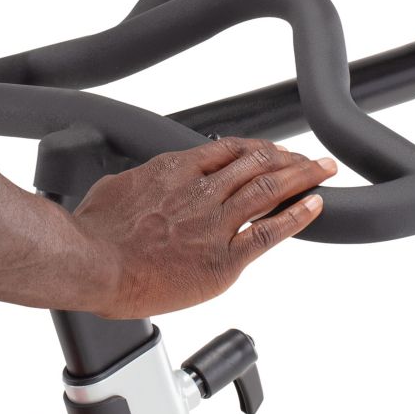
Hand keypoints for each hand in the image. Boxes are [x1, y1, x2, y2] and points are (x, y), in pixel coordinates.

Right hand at [69, 138, 336, 317]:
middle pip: (255, 163)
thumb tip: (141, 182)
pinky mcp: (223, 259)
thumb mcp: (115, 188)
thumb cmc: (94, 233)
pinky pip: (268, 232)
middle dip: (287, 158)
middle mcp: (200, 191)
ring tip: (321, 171)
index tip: (268, 150)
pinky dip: (295, 216)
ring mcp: (214, 223)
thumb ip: (140, 182)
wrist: (93, 265)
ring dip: (301, 177)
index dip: (254, 149)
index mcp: (173, 171)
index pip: (226, 150)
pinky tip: (314, 206)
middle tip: (308, 158)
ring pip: (268, 189)